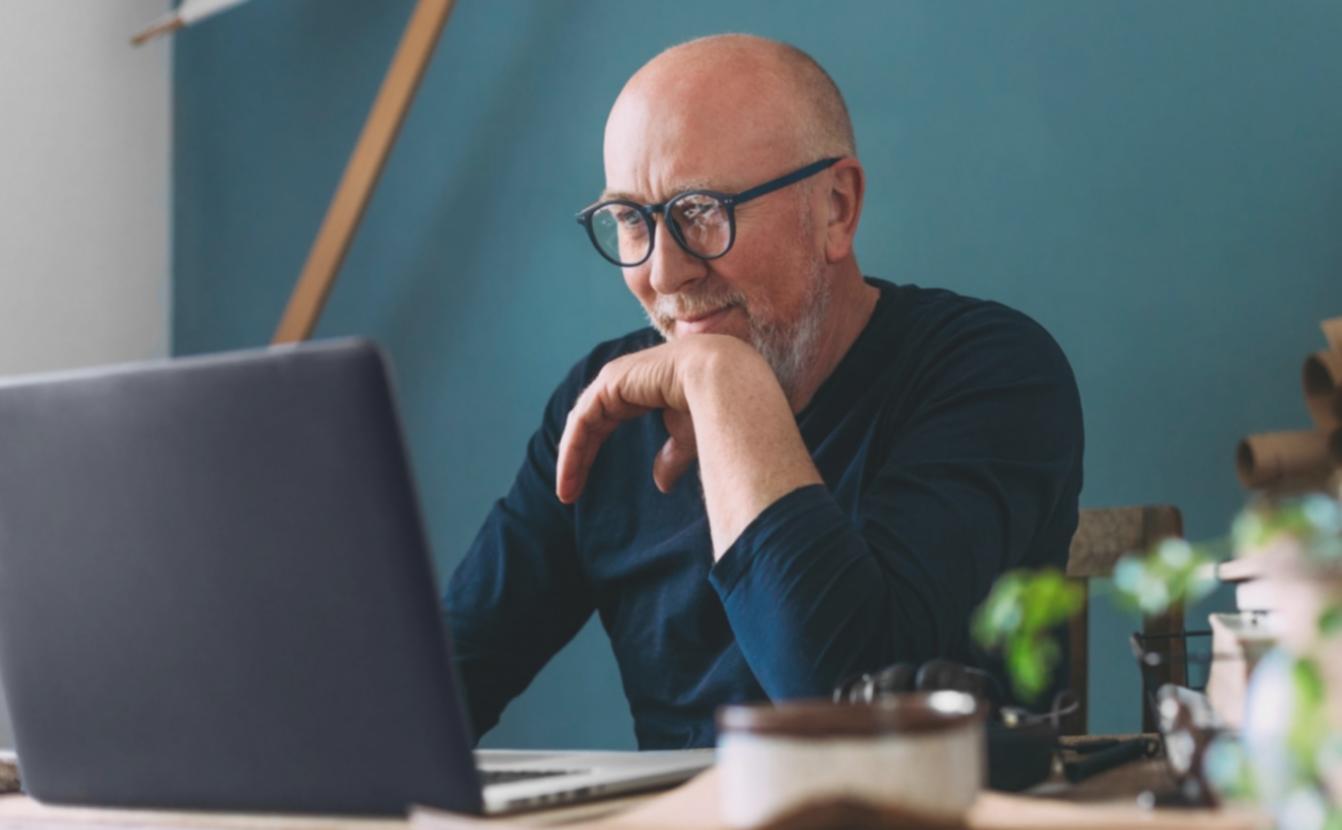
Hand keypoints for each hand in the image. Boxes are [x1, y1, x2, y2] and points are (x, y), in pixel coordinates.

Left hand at [555, 340, 708, 503]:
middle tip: (568, 493)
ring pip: (581, 424)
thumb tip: (661, 485)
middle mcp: (623, 380)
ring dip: (570, 459)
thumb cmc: (713, 405)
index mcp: (640, 388)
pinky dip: (572, 449)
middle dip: (577, 459)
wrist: (721, 381)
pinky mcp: (609, 383)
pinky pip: (582, 421)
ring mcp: (614, 378)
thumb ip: (671, 457)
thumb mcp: (687, 438)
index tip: (582, 487)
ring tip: (566, 493)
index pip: (605, 422)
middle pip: (588, 424)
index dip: (591, 454)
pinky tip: (569, 475)